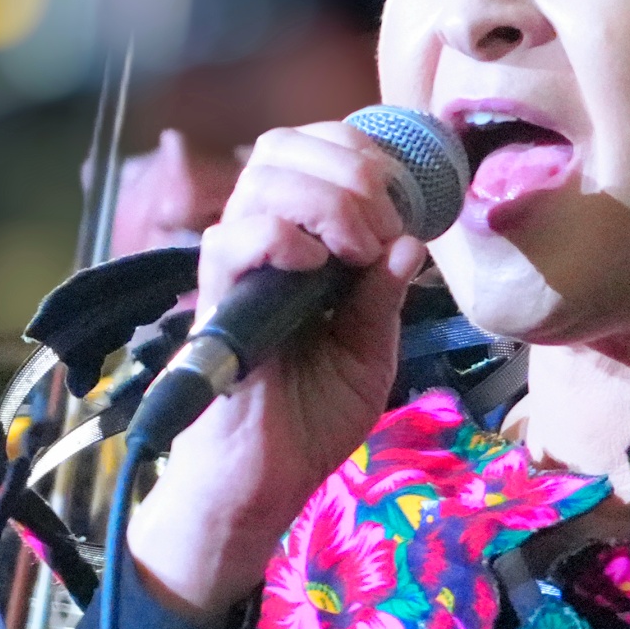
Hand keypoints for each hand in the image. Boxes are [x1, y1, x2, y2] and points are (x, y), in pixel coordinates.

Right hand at [121, 117, 436, 626]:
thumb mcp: (371, 351)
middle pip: (283, 146)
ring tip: (358, 250)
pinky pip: (233, 240)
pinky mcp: (217, 304)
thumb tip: (412, 241)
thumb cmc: (311, 417)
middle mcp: (262, 244)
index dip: (362, 152)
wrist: (265, 482)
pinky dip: (284, 237)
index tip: (406, 197)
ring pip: (261, 180)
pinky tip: (319, 268)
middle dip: (352, 169)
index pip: (313, 152)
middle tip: (385, 226)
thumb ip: (385, 296)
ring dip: (329, 200)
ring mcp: (236, 270)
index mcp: (300, 244)